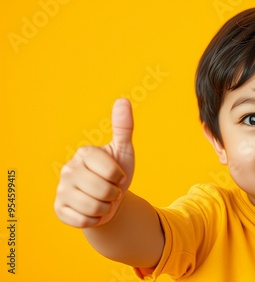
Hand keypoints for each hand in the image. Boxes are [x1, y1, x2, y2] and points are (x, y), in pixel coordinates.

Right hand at [54, 98, 134, 227]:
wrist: (108, 199)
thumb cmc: (116, 172)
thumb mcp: (123, 150)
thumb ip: (123, 127)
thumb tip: (123, 100)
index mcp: (84, 153)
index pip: (112, 171)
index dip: (120, 177)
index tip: (117, 175)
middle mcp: (68, 169)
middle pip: (103, 190)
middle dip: (114, 194)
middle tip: (110, 190)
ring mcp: (61, 190)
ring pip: (94, 207)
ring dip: (105, 208)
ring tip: (102, 200)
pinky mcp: (59, 210)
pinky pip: (84, 220)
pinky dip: (95, 219)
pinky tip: (92, 211)